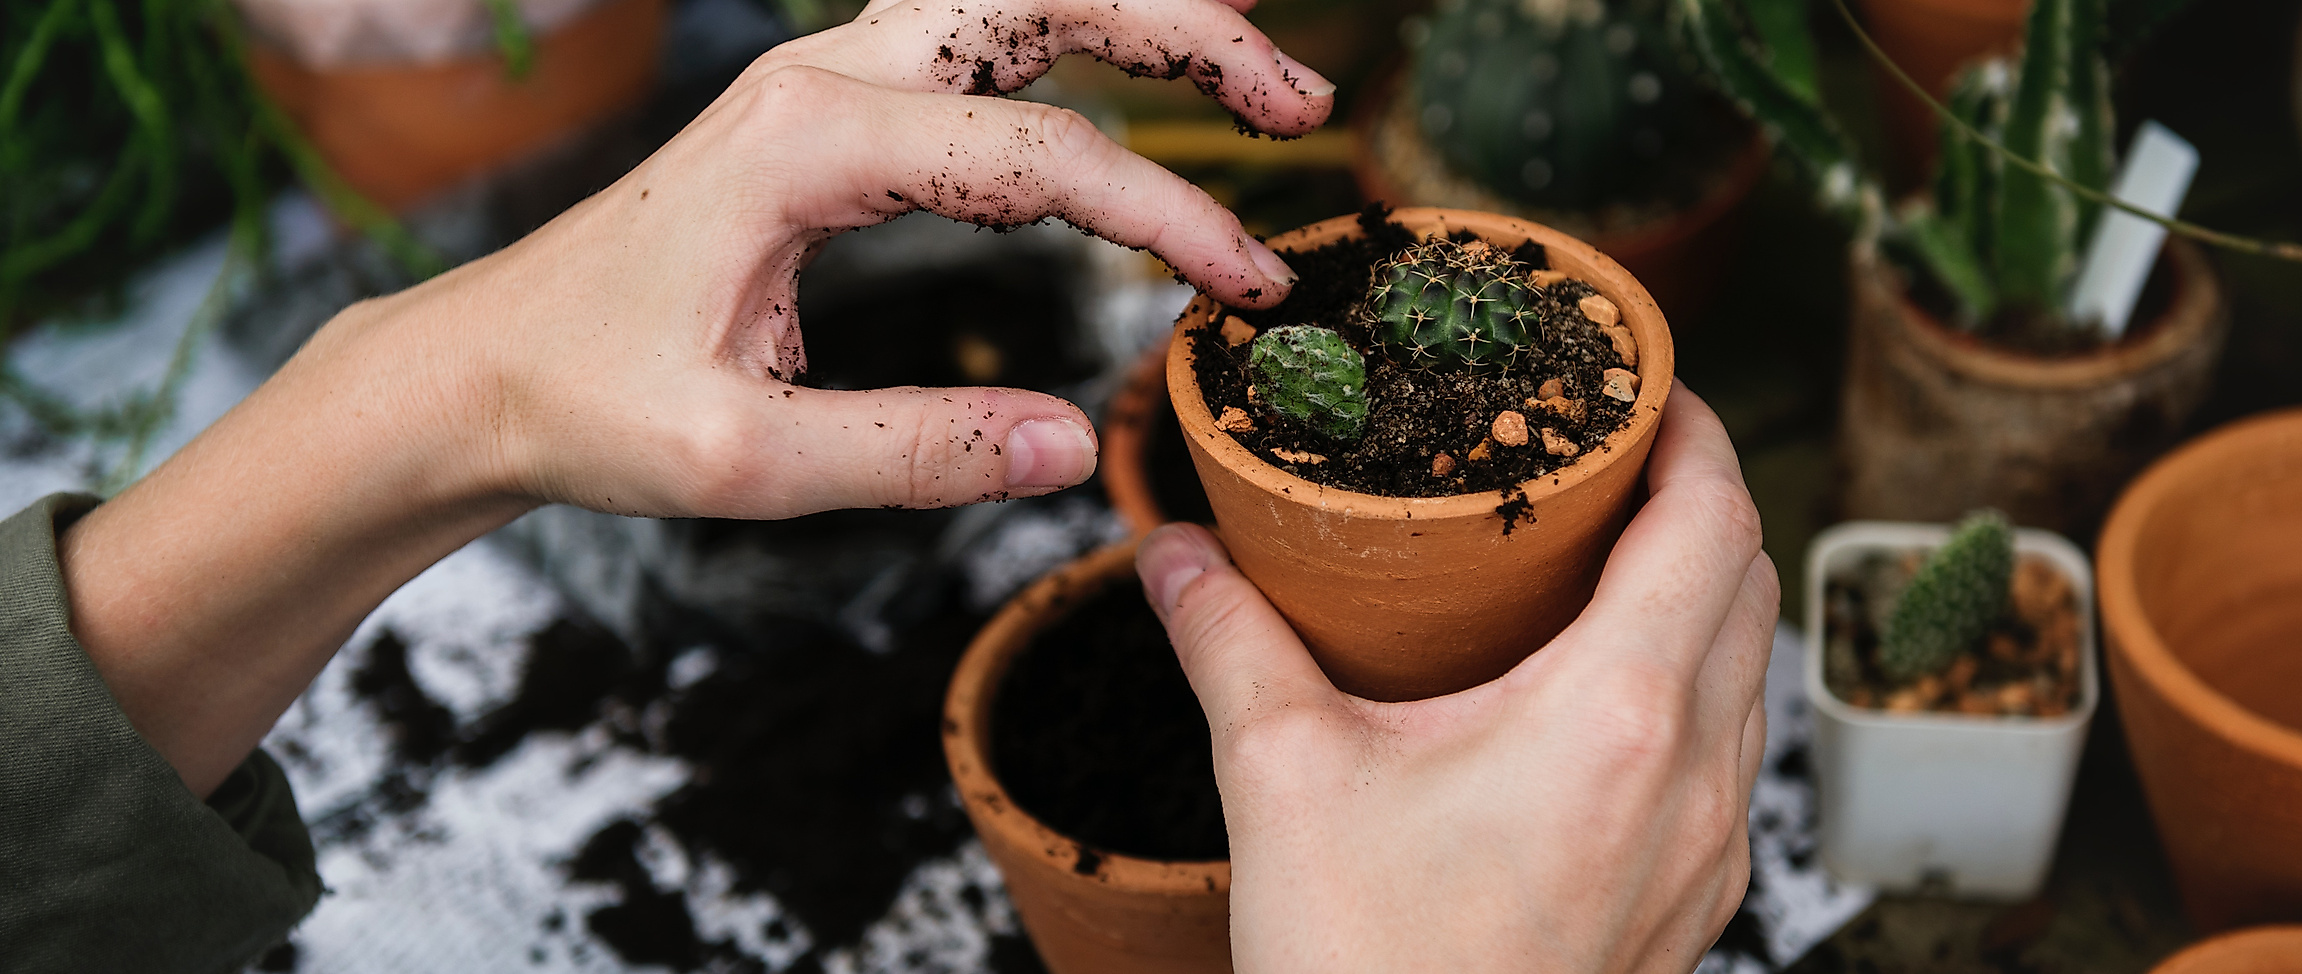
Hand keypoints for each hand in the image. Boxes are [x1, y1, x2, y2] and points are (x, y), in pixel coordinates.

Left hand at [61, 0, 1332, 793]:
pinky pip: (974, 46)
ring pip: (1012, 0)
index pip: (1039, 154)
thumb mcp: (743, 461)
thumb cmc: (588, 405)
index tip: (1248, 289)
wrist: (479, 369)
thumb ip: (912, 451)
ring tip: (1261, 78)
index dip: (1164, 214)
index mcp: (807, 142)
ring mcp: (823, 80)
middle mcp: (822, 78)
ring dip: (1140, 17)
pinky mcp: (826, 112)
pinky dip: (1075, 46)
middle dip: (1186, 30)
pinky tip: (1134, 89)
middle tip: (1299, 104)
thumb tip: (1070, 447)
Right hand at [1137, 385, 1775, 972]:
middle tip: (1608, 454)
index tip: (1643, 383)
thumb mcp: (1281, 778)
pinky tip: (1604, 693)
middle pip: (1749, 579)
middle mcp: (1696, 775)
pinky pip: (1732, 755)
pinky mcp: (1697, 906)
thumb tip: (1172, 550)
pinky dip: (1695, 685)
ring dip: (1703, 591)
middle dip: (1697, 495)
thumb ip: (1229, 641)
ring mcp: (1711, 850)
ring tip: (1605, 557)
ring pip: (1750, 670)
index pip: (1713, 517)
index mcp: (1618, 713)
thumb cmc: (1365, 969)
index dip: (1693, 427)